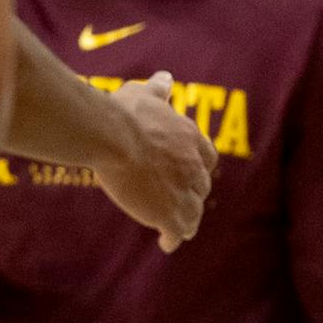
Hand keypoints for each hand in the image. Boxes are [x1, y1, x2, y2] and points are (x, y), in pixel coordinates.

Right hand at [95, 72, 218, 252]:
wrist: (115, 136)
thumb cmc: (126, 112)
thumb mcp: (144, 93)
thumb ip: (158, 89)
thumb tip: (166, 77)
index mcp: (189, 139)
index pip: (207, 157)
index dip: (199, 167)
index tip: (192, 172)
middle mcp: (193, 166)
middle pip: (201, 187)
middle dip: (193, 196)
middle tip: (183, 204)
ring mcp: (183, 192)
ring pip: (193, 213)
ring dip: (187, 222)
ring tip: (180, 231)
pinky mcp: (169, 213)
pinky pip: (177, 232)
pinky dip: (174, 238)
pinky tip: (167, 244)